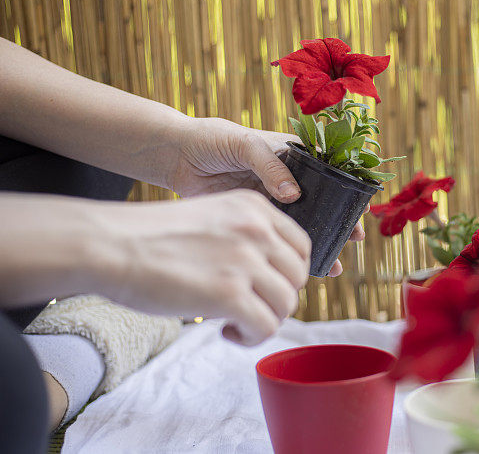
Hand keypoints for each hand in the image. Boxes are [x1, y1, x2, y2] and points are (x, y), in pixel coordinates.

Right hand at [95, 190, 311, 344]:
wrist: (110, 245)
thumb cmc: (151, 237)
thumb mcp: (211, 218)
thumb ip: (244, 237)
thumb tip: (269, 276)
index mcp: (254, 207)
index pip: (301, 246)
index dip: (288, 273)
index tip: (266, 286)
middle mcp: (257, 229)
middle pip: (297, 277)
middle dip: (277, 298)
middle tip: (249, 308)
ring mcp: (245, 261)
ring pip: (287, 303)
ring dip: (266, 320)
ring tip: (236, 323)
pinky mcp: (230, 294)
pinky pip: (266, 326)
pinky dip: (251, 337)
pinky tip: (228, 332)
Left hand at [168, 117, 364, 275]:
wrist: (177, 157)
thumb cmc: (213, 140)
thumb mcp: (245, 144)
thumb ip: (270, 166)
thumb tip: (294, 194)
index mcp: (294, 156)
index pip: (330, 174)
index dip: (347, 193)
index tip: (359, 211)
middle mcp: (289, 181)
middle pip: (323, 204)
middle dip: (339, 224)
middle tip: (352, 242)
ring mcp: (273, 203)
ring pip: (304, 226)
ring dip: (320, 244)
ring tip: (333, 267)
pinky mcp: (256, 222)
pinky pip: (279, 240)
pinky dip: (291, 254)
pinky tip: (302, 270)